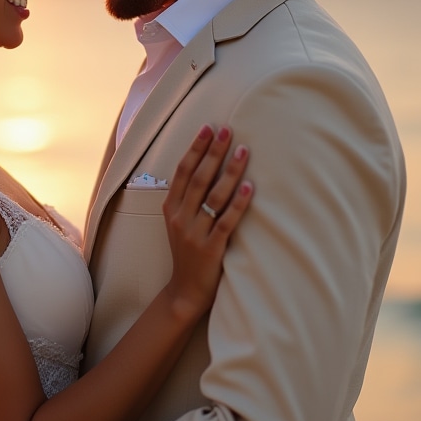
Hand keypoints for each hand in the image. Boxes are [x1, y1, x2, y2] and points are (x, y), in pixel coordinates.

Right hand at [163, 125, 252, 320]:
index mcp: (171, 208)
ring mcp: (194, 234)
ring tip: (244, 151)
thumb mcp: (179, 223)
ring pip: (214, 196)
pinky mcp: (210, 249)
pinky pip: (226, 222)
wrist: (184, 292)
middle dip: (213, 152)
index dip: (195, 149)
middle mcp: (180, 218)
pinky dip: (238, 203)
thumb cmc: (187, 253)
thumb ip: (187, 200)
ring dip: (230, 171)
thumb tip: (205, 167)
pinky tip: (250, 187)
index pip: (183, 172)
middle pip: (198, 178)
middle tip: (228, 131)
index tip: (208, 129)